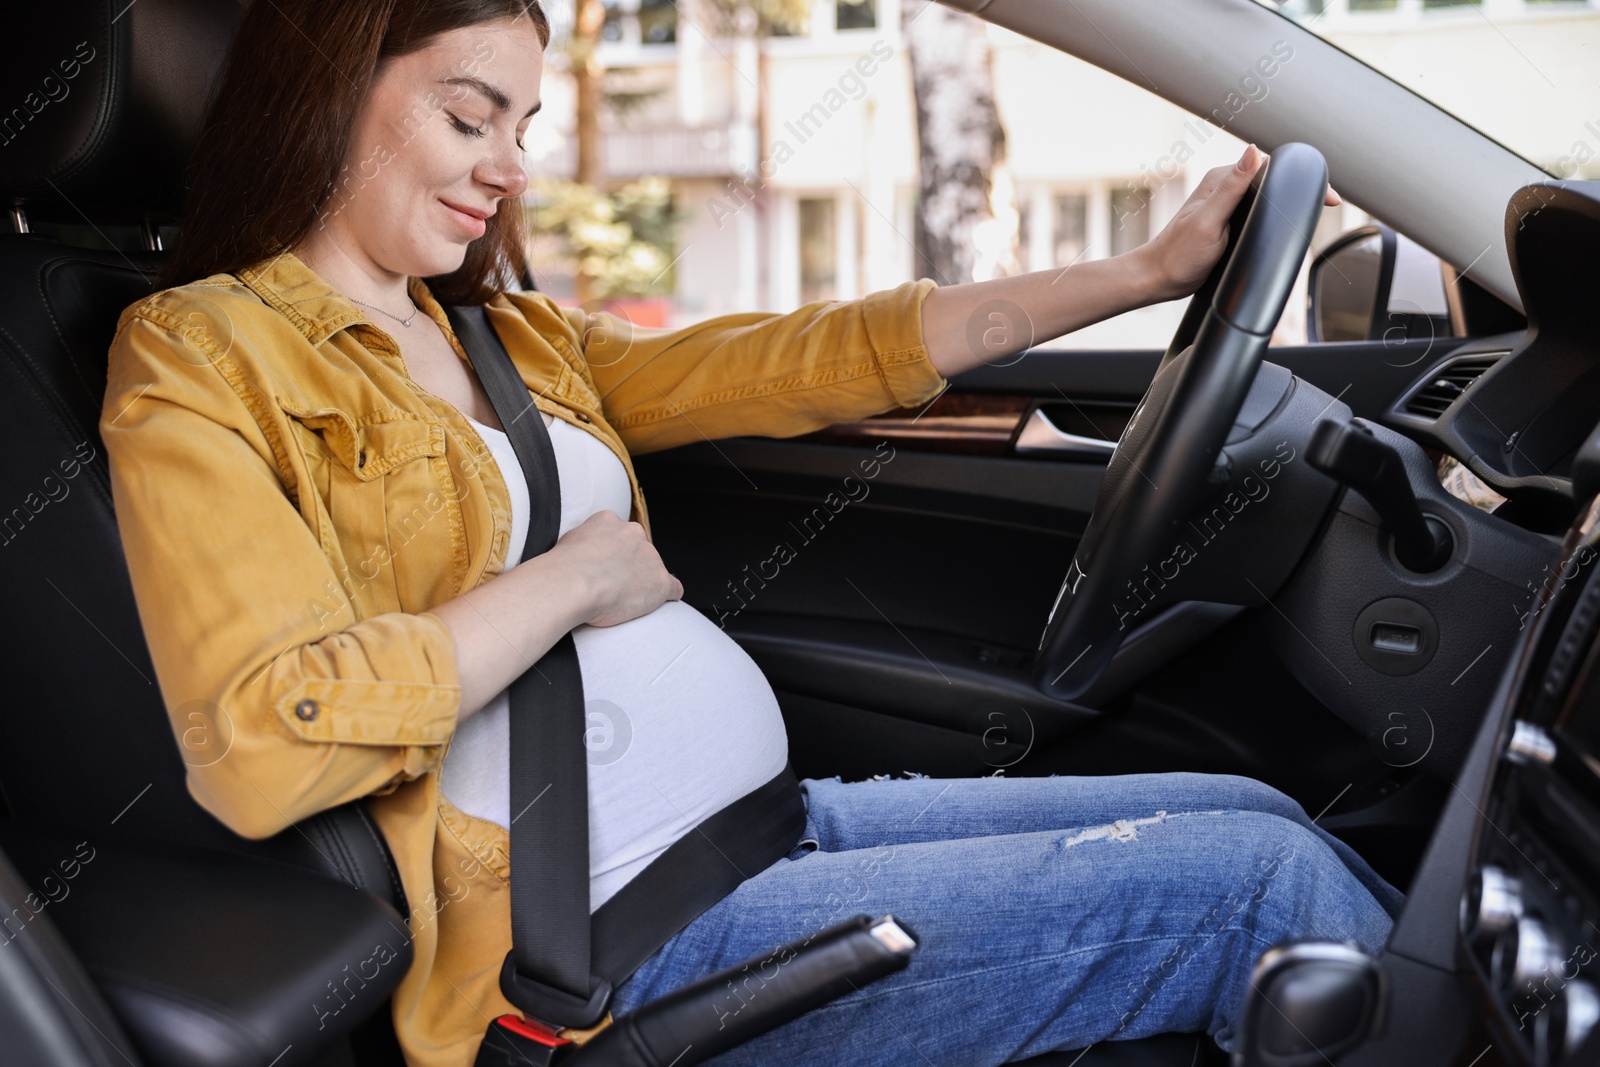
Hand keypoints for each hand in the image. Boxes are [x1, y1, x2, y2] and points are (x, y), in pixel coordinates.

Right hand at [543, 510, 682, 626]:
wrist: (572, 585)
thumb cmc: (563, 568)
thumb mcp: (568, 542)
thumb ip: (585, 541)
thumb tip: (586, 550)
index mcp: (609, 522)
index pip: (619, 535)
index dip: (612, 554)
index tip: (604, 567)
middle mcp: (634, 534)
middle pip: (639, 549)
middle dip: (629, 566)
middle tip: (611, 585)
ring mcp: (650, 557)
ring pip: (653, 569)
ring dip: (642, 582)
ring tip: (620, 600)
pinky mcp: (660, 583)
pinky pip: (673, 588)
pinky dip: (666, 596)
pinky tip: (658, 603)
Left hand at [1134, 144, 1340, 302]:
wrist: (1158, 280)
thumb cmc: (1178, 255)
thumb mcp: (1209, 221)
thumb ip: (1232, 187)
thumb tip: (1253, 151)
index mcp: (1222, 180)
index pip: (1271, 168)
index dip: (1302, 178)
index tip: (1327, 196)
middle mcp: (1225, 188)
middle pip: (1272, 180)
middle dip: (1301, 188)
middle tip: (1329, 204)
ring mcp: (1226, 205)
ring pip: (1267, 197)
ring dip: (1289, 202)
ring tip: (1316, 211)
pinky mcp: (1227, 222)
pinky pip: (1258, 213)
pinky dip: (1276, 216)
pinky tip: (1287, 225)